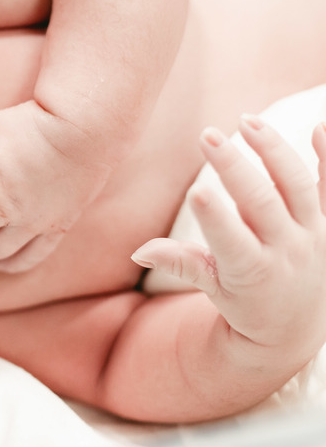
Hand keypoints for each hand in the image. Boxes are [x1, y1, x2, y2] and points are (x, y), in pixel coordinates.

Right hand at [131, 117, 325, 359]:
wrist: (297, 325)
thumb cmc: (246, 303)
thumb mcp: (212, 289)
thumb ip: (180, 263)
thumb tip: (139, 251)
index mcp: (252, 271)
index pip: (231, 240)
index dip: (214, 217)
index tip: (196, 190)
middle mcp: (288, 250)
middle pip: (261, 203)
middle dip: (233, 167)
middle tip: (207, 135)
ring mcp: (315, 234)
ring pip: (297, 185)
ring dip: (273, 150)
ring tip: (247, 121)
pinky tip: (318, 124)